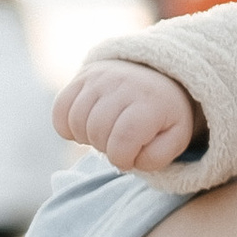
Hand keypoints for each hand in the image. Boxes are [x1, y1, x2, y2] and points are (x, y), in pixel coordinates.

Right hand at [56, 60, 195, 170]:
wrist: (156, 77)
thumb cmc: (163, 116)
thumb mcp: (176, 138)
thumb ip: (157, 156)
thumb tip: (128, 160)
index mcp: (151, 103)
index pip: (123, 141)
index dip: (121, 159)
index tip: (130, 157)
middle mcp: (124, 85)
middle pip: (96, 131)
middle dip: (105, 148)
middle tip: (118, 144)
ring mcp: (101, 78)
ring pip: (76, 121)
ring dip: (86, 138)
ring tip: (104, 135)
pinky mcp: (82, 76)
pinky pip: (60, 108)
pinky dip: (66, 126)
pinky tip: (84, 127)